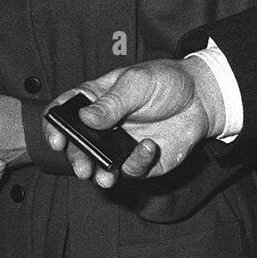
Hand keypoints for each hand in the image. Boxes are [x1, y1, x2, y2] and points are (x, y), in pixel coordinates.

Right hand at [42, 57, 223, 188]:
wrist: (202, 97)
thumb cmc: (166, 81)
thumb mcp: (137, 82)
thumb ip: (112, 102)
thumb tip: (85, 119)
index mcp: (96, 99)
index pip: (65, 111)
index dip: (54, 125)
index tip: (57, 139)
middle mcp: (104, 125)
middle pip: (78, 145)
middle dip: (77, 158)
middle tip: (82, 167)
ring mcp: (120, 145)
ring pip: (100, 165)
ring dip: (99, 173)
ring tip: (104, 176)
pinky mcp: (140, 161)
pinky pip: (131, 170)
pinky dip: (137, 162)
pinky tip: (148, 146)